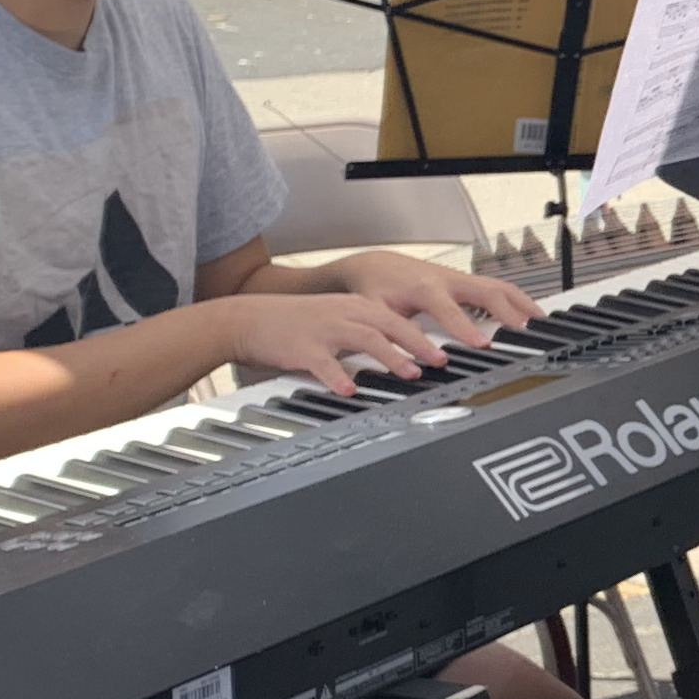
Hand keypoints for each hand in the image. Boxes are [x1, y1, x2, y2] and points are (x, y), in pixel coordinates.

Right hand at [210, 292, 449, 400]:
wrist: (250, 319)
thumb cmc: (295, 324)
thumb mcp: (337, 320)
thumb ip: (367, 332)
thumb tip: (400, 352)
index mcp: (355, 307)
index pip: (398, 317)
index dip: (425, 332)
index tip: (448, 348)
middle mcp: (343, 314)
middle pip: (389, 324)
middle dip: (419, 343)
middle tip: (441, 360)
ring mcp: (324, 329)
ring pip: (364, 339)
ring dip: (391, 357)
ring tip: (409, 373)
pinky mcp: (302, 347)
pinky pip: (324, 364)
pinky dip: (339, 377)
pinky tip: (350, 390)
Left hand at [319, 249, 539, 346]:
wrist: (377, 265)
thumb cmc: (377, 289)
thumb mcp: (377, 313)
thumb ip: (392, 335)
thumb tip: (404, 359)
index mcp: (425, 289)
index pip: (450, 310)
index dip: (466, 328)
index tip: (483, 344)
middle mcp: (447, 280)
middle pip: (487, 292)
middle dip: (508, 312)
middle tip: (527, 333)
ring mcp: (460, 278)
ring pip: (498, 286)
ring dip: (521, 303)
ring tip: (542, 323)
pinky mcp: (467, 280)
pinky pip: (498, 287)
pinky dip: (517, 300)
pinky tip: (531, 314)